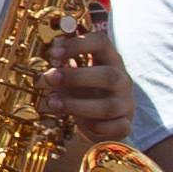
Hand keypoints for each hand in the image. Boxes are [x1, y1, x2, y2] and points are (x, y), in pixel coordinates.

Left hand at [42, 21, 137, 145]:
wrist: (101, 123)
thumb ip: (61, 68)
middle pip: (108, 75)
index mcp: (109, 59)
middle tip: (50, 78)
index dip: (78, 44)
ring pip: (108, 106)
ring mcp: (126, 104)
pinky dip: (97, 128)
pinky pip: (115, 128)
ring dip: (77, 105)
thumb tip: (46, 67)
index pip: (101, 43)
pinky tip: (81, 126)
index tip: (53, 52)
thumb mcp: (73, 76)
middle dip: (76, 77)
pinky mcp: (126, 125)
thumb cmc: (85, 92)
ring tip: (53, 103)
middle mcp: (122, 80)